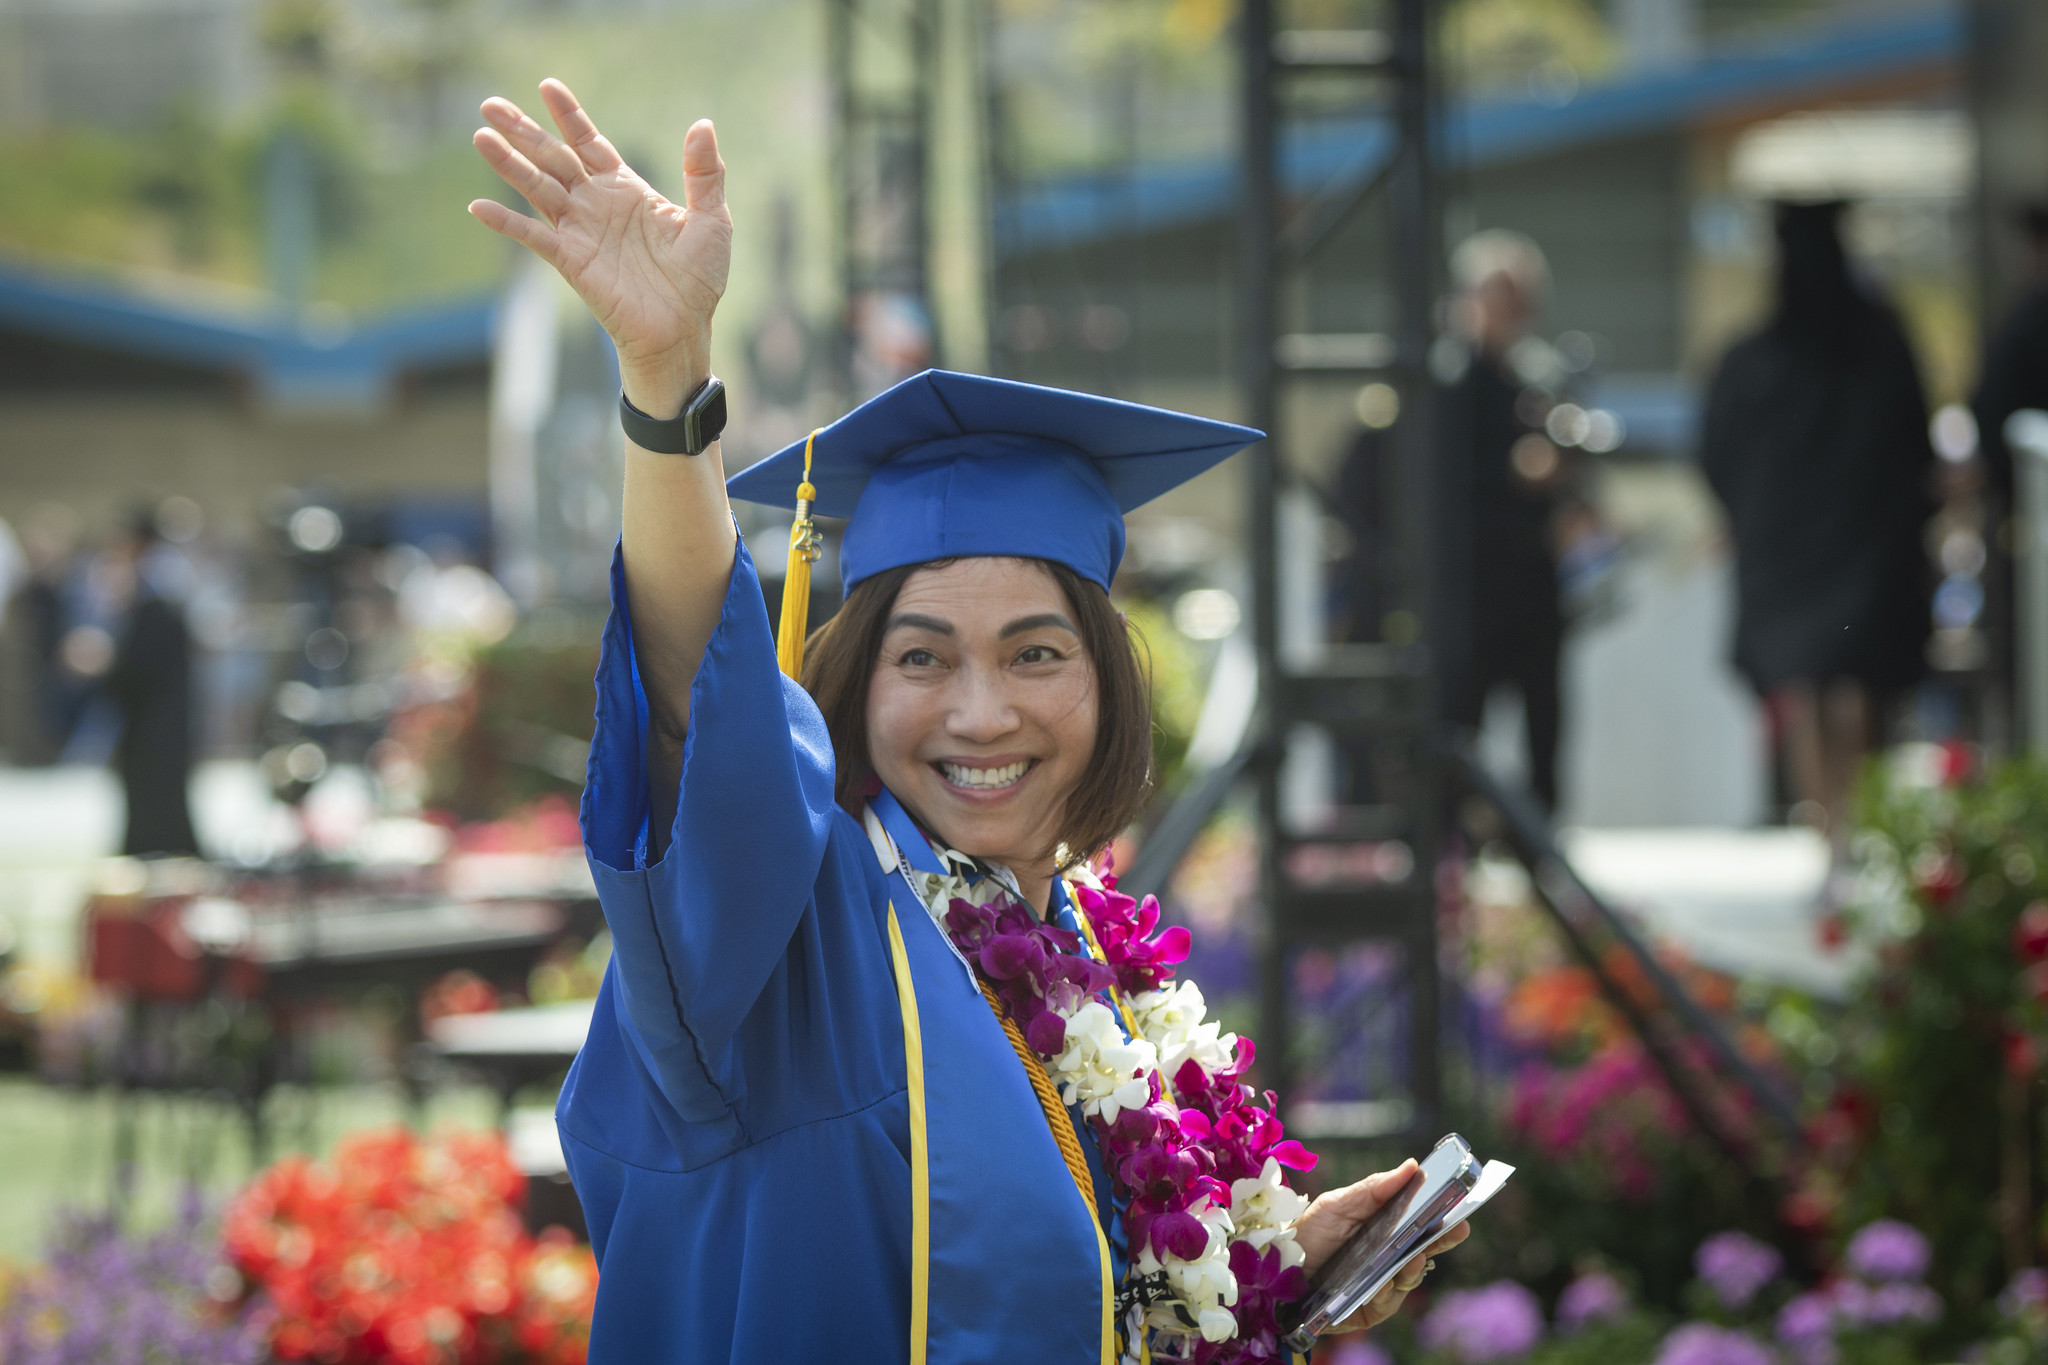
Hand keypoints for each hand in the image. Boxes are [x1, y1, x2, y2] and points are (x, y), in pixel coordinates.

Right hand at [468, 79, 730, 416]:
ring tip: (480, 136)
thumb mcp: (712, 221)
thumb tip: (703, 124)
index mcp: (625, 189)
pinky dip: (507, 222)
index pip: (589, 143)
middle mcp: (596, 205)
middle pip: (553, 158)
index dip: (569, 116)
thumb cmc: (698, 280)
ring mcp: (580, 232)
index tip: (547, 85)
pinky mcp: (572, 261)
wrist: (683, 330)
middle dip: (523, 131)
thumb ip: (704, 174)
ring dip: (508, 164)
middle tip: (489, 103)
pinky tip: (479, 207)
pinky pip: (534, 236)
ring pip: (537, 188)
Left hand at [1292, 1160, 1472, 1334]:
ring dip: (1412, 1268)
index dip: (1442, 1218)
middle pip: (1423, 1250)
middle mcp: (1387, 1256)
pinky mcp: (1368, 1309)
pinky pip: (1386, 1303)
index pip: (1421, 1223)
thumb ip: (1374, 1189)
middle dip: (1440, 1241)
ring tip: (1412, 1258)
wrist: (1273, 1268)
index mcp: (1384, 1228)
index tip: (1461, 1209)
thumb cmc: (1307, 1232)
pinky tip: (1381, 1285)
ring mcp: (1380, 1283)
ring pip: (1408, 1278)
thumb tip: (1413, 1166)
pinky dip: (1385, 1293)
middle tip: (1456, 1230)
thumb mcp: (1338, 1204)